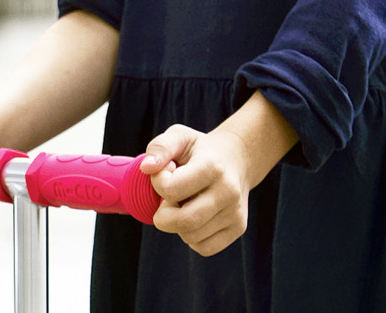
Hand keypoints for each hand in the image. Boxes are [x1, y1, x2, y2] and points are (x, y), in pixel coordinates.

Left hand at [141, 124, 251, 256]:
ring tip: (186, 203)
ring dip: (178, 224)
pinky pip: (204, 248)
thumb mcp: (180, 136)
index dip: (158, 182)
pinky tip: (196, 215)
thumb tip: (146, 168)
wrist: (237, 158)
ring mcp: (236, 211)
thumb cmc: (200, 149)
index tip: (166, 172)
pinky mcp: (239, 227)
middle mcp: (228, 190)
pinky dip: (192, 237)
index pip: (171, 189)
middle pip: (183, 221)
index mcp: (212, 166)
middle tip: (167, 200)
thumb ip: (160, 147)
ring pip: (191, 237)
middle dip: (163, 216)